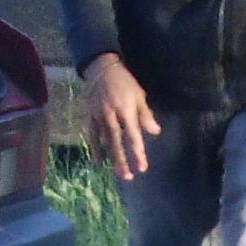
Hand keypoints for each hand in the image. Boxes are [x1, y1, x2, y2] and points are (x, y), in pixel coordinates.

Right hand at [83, 53, 160, 176]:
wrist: (101, 69)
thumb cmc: (125, 83)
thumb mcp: (139, 95)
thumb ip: (146, 115)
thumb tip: (155, 132)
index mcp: (126, 109)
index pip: (133, 134)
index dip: (138, 151)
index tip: (142, 167)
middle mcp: (111, 115)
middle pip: (117, 141)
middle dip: (123, 160)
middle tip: (129, 177)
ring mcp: (99, 116)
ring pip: (104, 141)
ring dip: (111, 158)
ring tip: (118, 173)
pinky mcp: (90, 116)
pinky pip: (92, 135)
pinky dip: (95, 149)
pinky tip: (98, 161)